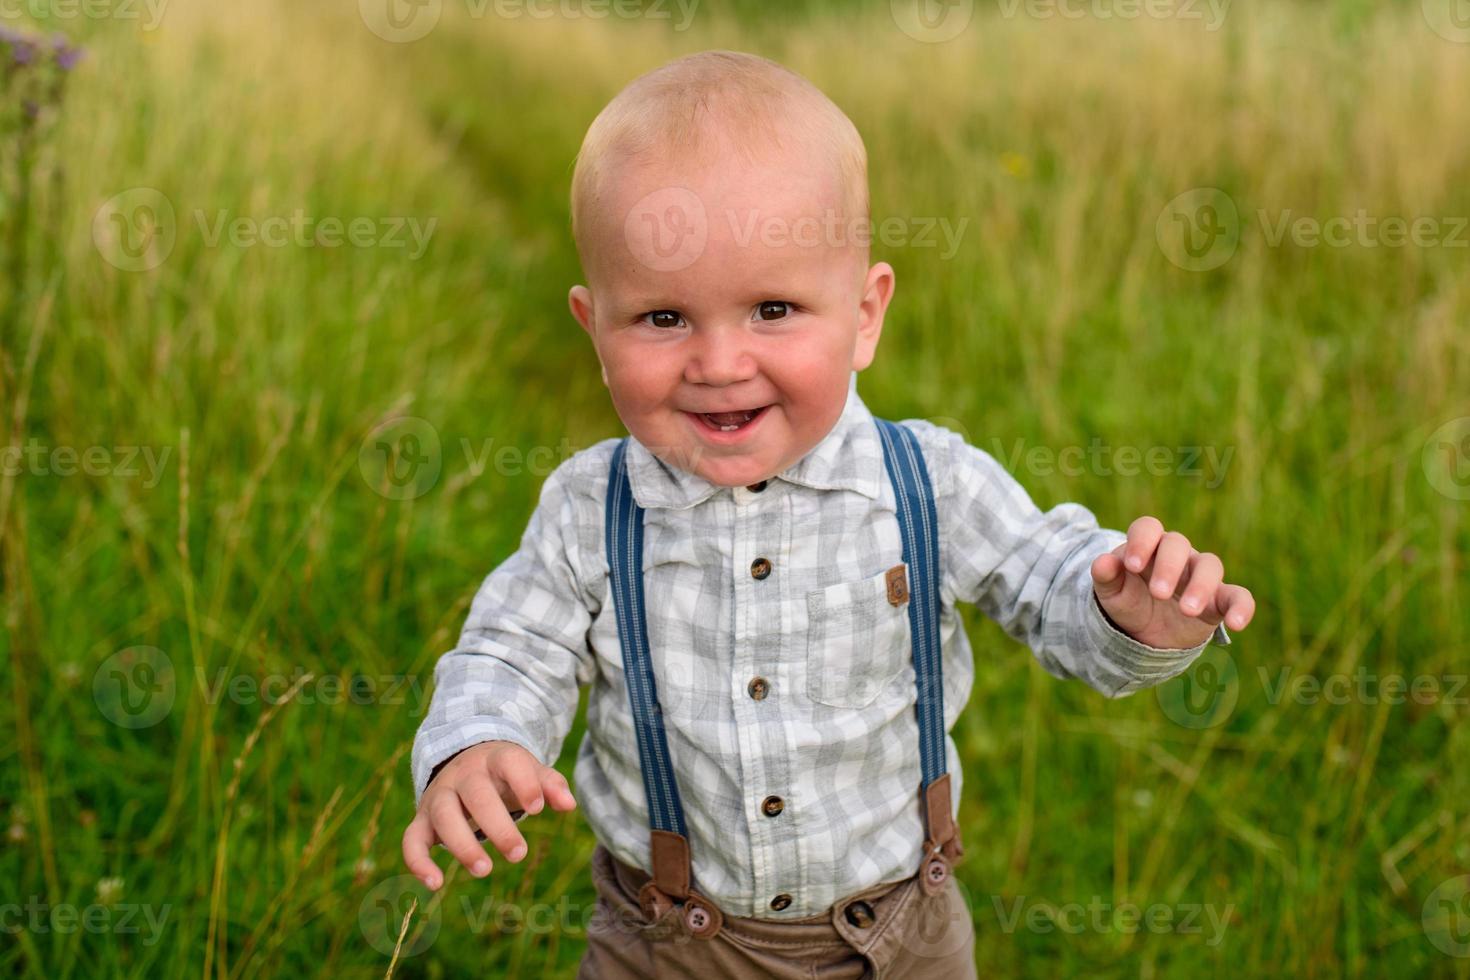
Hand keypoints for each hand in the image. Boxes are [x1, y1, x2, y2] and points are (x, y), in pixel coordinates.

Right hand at [402, 740, 576, 889]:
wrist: (464, 760)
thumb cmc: (506, 774)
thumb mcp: (529, 772)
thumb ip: (550, 785)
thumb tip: (569, 805)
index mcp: (496, 758)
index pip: (508, 762)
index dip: (523, 783)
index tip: (537, 809)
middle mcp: (465, 774)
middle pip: (476, 794)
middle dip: (497, 825)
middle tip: (519, 854)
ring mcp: (440, 795)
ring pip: (444, 815)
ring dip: (462, 844)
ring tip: (484, 870)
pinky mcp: (422, 818)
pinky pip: (412, 838)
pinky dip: (418, 861)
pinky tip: (435, 884)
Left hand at [1090, 516, 1254, 649]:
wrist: (1145, 633)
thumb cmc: (1129, 601)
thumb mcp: (1112, 593)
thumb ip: (1106, 577)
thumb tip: (1101, 563)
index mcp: (1148, 546)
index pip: (1148, 528)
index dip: (1141, 541)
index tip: (1132, 565)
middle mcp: (1177, 555)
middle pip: (1178, 544)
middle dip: (1168, 566)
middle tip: (1158, 593)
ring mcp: (1200, 575)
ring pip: (1210, 565)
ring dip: (1200, 586)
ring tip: (1186, 610)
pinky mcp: (1219, 600)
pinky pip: (1238, 596)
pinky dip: (1242, 608)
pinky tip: (1236, 624)